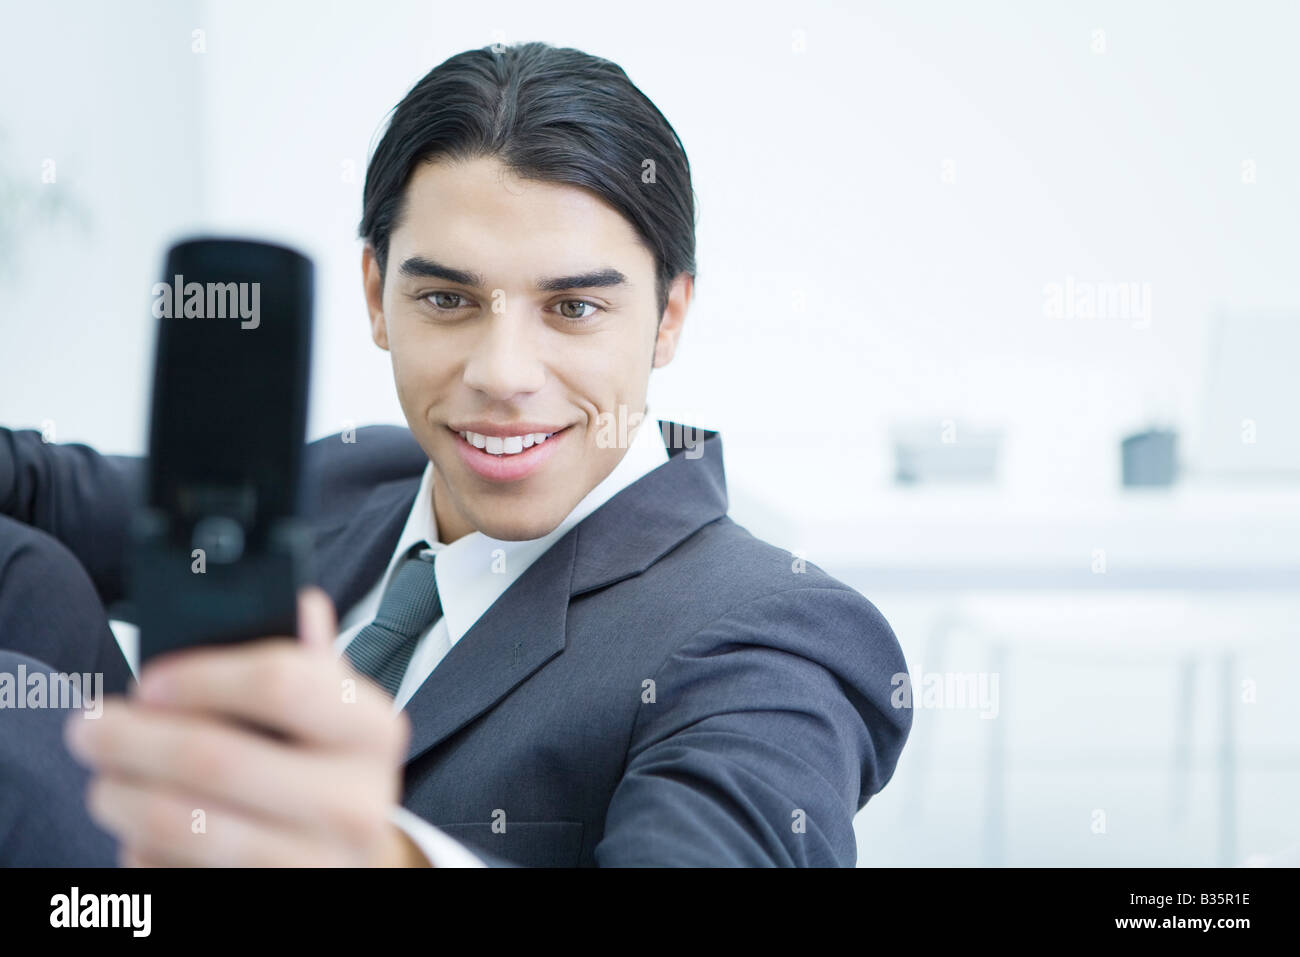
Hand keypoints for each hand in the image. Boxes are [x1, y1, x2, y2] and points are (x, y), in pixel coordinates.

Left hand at [64, 588, 428, 865]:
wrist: (351, 859)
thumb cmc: (328, 769)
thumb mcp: (333, 710)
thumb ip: (309, 661)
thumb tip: (300, 603)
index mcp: (374, 730)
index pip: (283, 684)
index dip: (201, 677)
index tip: (149, 680)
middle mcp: (356, 801)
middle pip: (216, 759)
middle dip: (135, 739)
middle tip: (90, 726)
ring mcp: (316, 864)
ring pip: (186, 826)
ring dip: (122, 796)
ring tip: (103, 779)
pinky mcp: (272, 903)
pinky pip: (178, 876)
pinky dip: (144, 851)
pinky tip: (144, 828)